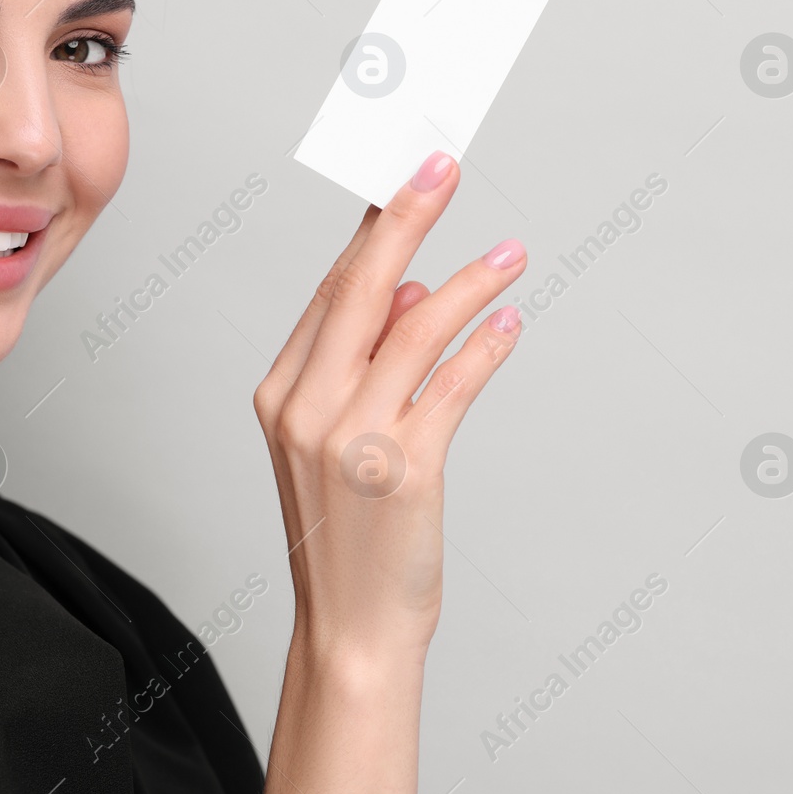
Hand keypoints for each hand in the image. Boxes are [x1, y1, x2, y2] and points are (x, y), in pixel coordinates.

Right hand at [252, 150, 525, 658]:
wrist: (351, 628)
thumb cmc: (346, 534)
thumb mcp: (336, 440)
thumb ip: (364, 362)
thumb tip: (416, 288)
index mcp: (280, 392)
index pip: (331, 291)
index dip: (371, 228)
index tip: (400, 178)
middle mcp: (305, 407)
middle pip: (361, 289)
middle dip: (406, 216)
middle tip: (442, 165)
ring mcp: (350, 438)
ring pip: (414, 328)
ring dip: (469, 282)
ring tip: (512, 254)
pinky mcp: (403, 469)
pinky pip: (451, 386)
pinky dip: (486, 348)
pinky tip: (510, 324)